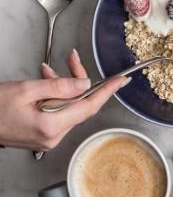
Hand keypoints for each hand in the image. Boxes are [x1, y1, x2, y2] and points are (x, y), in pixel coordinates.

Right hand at [0, 49, 127, 150]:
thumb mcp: (28, 89)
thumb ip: (59, 87)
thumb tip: (85, 85)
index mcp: (51, 127)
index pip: (89, 107)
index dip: (107, 91)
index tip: (121, 80)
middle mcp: (52, 137)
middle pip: (79, 104)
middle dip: (77, 79)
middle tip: (72, 58)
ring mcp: (47, 138)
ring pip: (68, 106)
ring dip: (62, 85)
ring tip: (47, 70)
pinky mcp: (42, 135)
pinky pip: (57, 111)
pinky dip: (54, 95)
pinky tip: (44, 80)